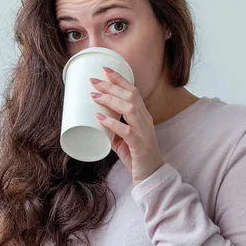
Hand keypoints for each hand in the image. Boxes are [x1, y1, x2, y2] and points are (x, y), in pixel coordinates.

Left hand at [90, 66, 163, 185]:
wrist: (151, 175)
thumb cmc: (137, 155)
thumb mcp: (123, 138)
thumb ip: (112, 128)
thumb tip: (94, 120)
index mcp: (143, 115)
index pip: (133, 91)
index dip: (120, 79)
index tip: (104, 70)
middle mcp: (145, 119)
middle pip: (130, 95)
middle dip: (111, 85)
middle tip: (94, 81)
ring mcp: (144, 131)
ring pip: (129, 108)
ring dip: (110, 100)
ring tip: (94, 96)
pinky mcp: (139, 145)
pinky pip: (126, 131)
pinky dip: (112, 123)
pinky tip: (100, 118)